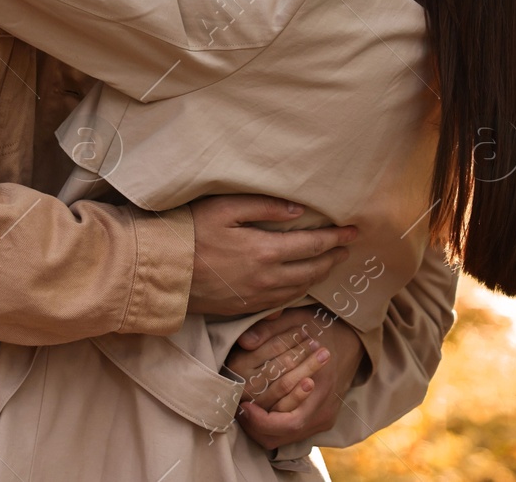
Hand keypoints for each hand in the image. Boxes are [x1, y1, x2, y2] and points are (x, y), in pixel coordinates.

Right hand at [188, 196, 357, 315]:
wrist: (161, 272)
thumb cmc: (189, 232)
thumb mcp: (225, 209)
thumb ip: (264, 207)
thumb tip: (298, 210)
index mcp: (265, 251)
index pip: (313, 245)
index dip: (336, 238)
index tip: (354, 231)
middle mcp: (266, 278)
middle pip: (312, 269)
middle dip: (333, 258)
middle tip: (347, 248)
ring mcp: (256, 297)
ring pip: (299, 288)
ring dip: (318, 275)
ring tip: (329, 264)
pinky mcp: (244, 308)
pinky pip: (282, 301)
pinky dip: (298, 290)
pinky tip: (300, 283)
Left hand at [232, 308, 366, 449]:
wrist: (351, 338)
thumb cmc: (322, 327)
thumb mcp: (296, 321)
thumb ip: (270, 331)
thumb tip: (244, 341)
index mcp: (322, 389)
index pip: (289, 423)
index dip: (261, 420)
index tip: (243, 404)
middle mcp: (324, 411)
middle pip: (285, 435)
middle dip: (257, 427)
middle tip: (239, 408)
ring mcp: (324, 418)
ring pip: (286, 438)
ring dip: (262, 428)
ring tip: (244, 411)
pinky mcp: (321, 420)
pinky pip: (293, 432)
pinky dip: (273, 426)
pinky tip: (259, 411)